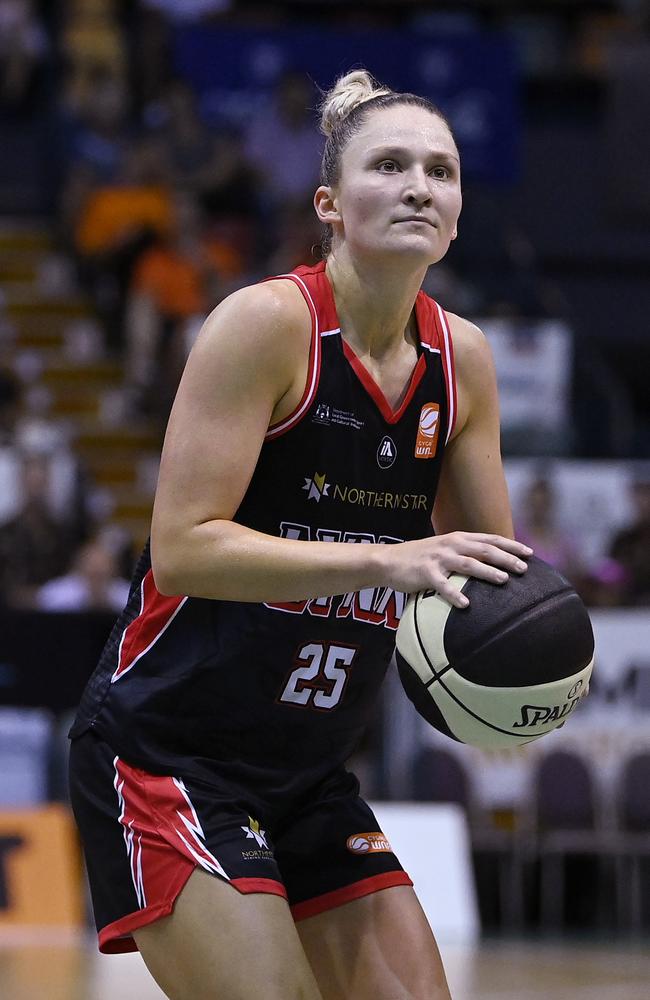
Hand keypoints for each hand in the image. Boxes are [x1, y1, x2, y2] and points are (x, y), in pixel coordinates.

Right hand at [380, 531, 532, 607]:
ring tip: (504, 581)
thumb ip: (466, 552)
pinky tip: (466, 605)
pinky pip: (442, 585)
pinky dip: (454, 594)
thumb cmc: (421, 558)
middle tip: (524, 569)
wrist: (389, 560)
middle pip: (484, 550)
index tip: (530, 553)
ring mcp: (438, 558)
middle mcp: (451, 544)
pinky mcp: (425, 573)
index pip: (490, 539)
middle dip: (506, 559)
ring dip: (487, 572)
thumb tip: (493, 561)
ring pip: (468, 564)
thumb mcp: (446, 548)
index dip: (511, 545)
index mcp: (458, 538)